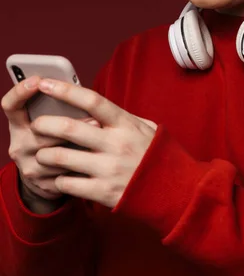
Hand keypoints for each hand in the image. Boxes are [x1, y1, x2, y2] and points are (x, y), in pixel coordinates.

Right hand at [1, 76, 99, 201]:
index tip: (37, 79)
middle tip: (93, 118)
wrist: (47, 179)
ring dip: (79, 145)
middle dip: (67, 123)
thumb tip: (74, 88)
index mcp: (18, 124)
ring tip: (98, 137)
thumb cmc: (55, 138)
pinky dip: (80, 165)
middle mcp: (18, 144)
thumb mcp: (48, 121)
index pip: (10, 105)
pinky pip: (64, 173)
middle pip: (40, 129)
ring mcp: (28, 166)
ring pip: (54, 153)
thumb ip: (55, 107)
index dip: (20, 91)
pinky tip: (94, 159)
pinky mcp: (41, 184)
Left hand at [31, 78, 156, 208]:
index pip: (92, 101)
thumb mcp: (147, 129)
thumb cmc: (159, 156)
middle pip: (69, 128)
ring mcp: (109, 169)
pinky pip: (68, 184)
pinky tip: (60, 178)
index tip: (45, 83)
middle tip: (35, 125)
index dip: (65, 90)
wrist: (176, 192)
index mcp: (126, 124)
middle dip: (44, 124)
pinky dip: (58, 180)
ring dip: (44, 155)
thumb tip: (97, 107)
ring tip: (42, 154)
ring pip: (61, 158)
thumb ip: (123, 118)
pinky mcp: (104, 192)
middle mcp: (116, 144)